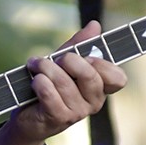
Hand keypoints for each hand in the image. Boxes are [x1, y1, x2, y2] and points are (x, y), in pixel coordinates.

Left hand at [0, 20, 126, 144]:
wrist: (27, 117)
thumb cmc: (49, 87)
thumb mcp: (63, 63)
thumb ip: (79, 45)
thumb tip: (94, 25)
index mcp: (100, 88)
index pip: (118, 78)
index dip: (103, 64)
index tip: (86, 56)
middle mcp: (93, 102)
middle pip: (91, 77)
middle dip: (70, 61)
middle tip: (57, 58)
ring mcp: (78, 113)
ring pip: (66, 84)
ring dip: (47, 69)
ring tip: (36, 65)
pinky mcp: (59, 119)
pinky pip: (51, 95)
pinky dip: (40, 83)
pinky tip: (34, 80)